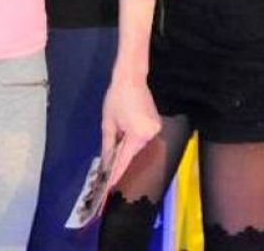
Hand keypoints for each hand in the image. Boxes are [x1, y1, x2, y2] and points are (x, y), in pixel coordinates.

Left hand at [101, 70, 158, 187]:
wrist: (131, 78)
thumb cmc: (116, 98)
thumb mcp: (108, 123)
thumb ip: (108, 145)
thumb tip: (107, 161)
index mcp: (137, 135)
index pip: (124, 159)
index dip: (116, 173)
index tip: (109, 185)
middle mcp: (149, 134)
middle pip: (131, 152)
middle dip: (120, 155)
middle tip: (108, 161)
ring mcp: (155, 129)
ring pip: (137, 144)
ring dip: (127, 144)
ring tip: (117, 135)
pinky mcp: (157, 124)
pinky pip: (142, 136)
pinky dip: (133, 137)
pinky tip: (126, 128)